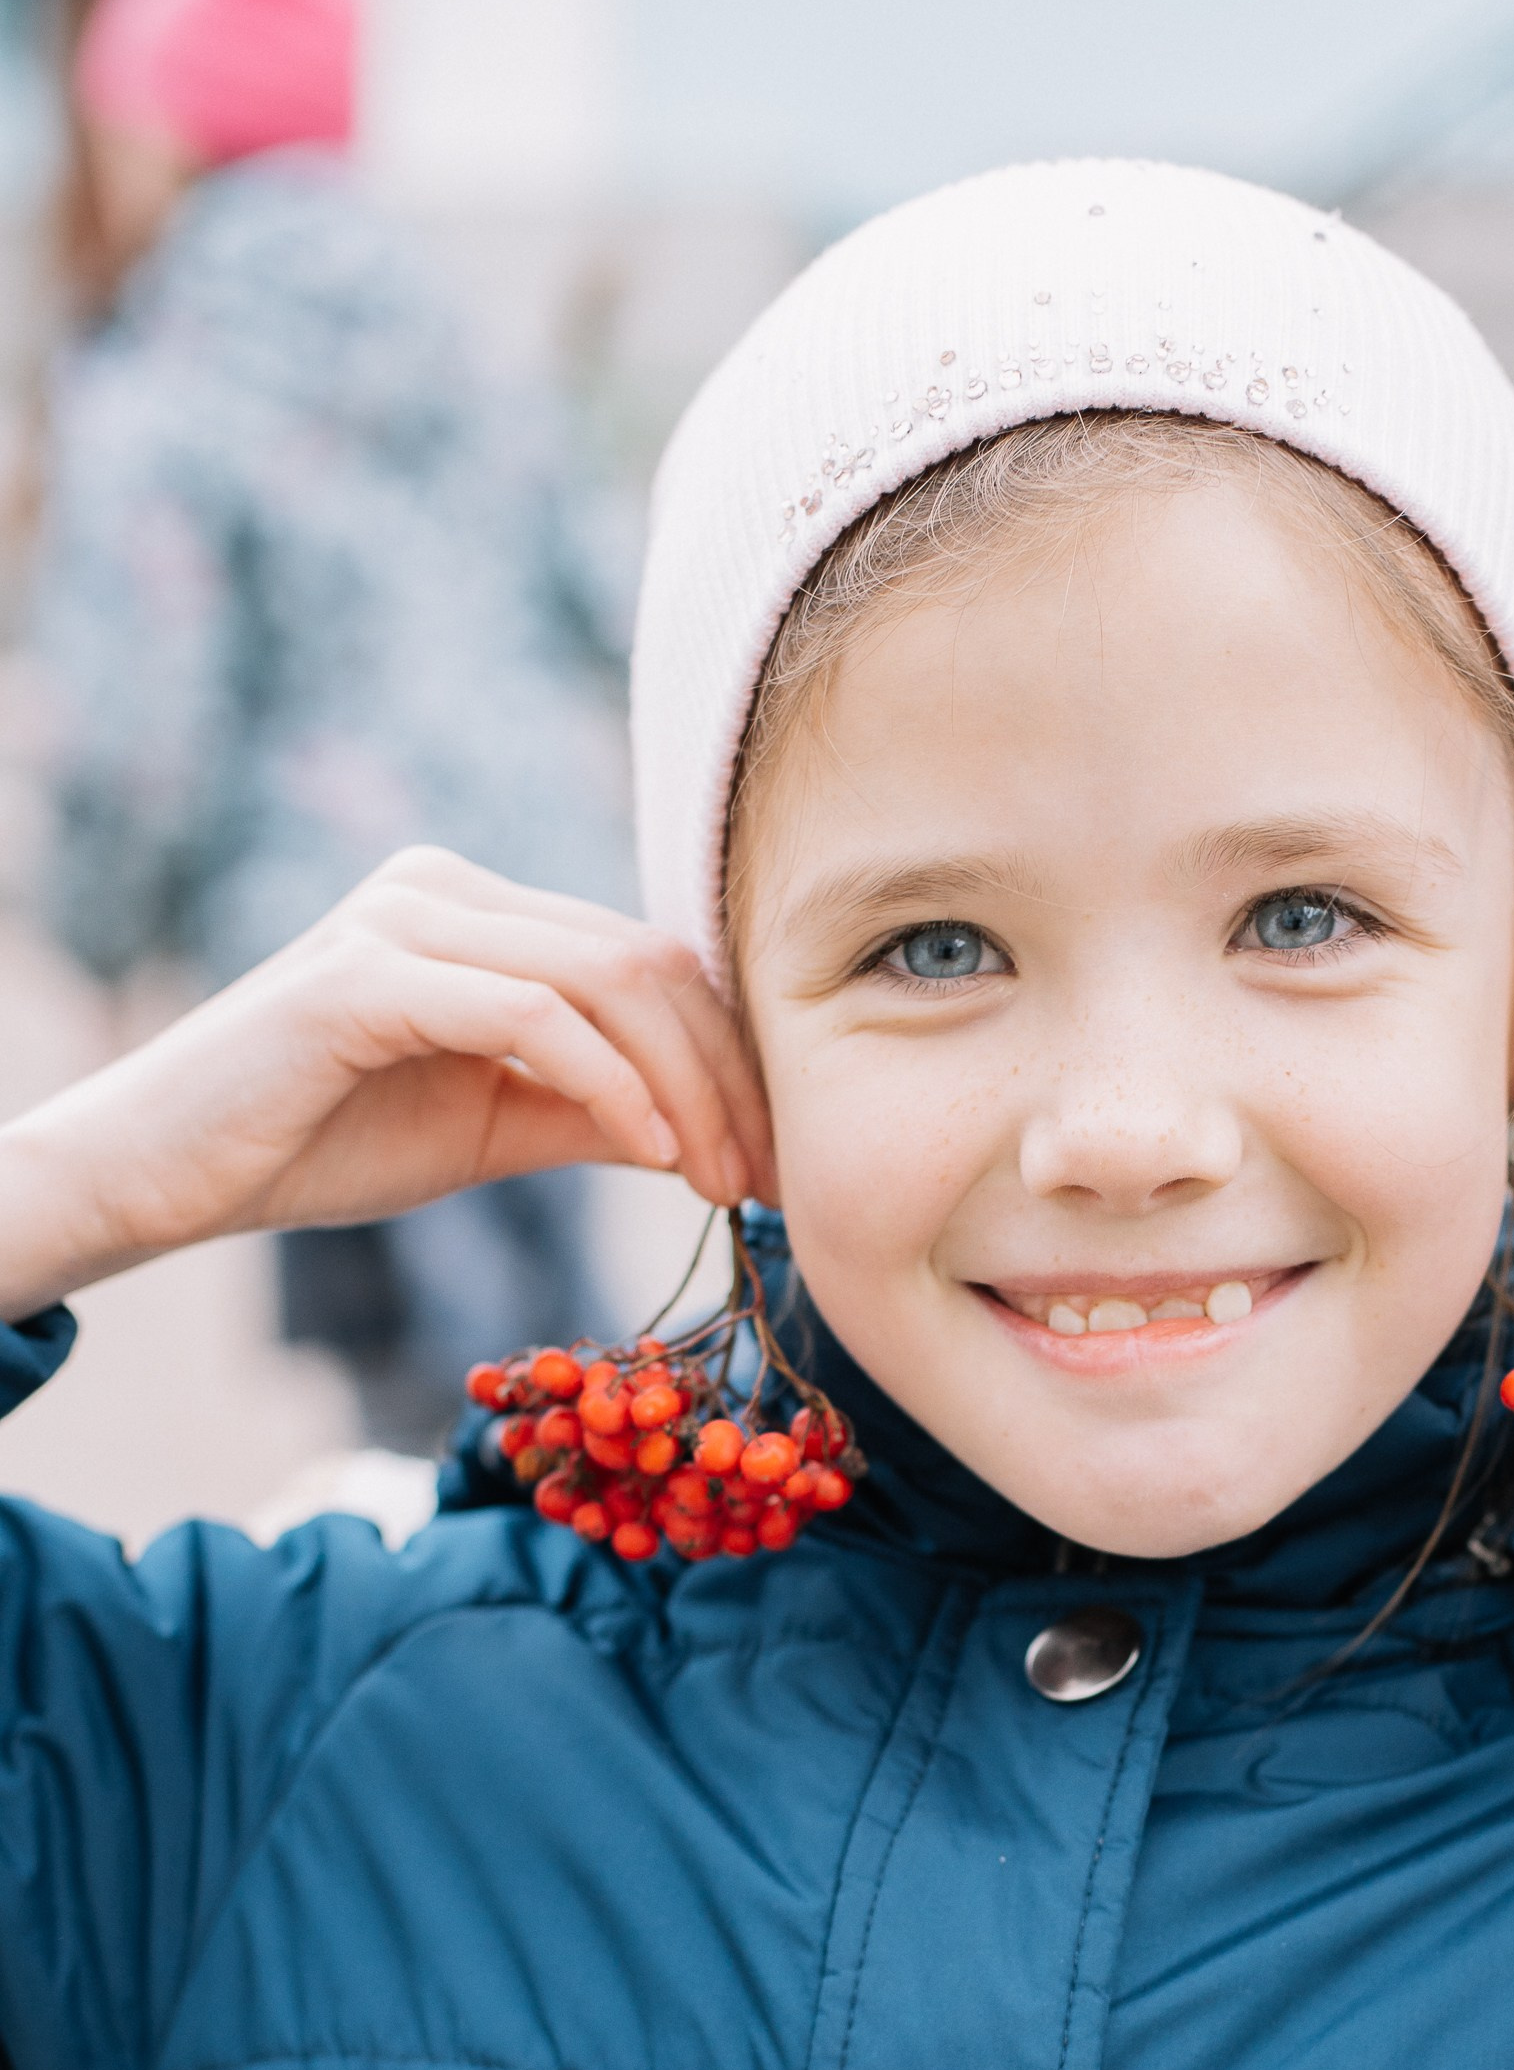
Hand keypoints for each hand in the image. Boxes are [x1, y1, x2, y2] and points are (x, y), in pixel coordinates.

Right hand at [0, 848, 777, 1323]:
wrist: (177, 1169)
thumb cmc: (327, 1142)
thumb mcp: (499, 1127)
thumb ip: (598, 1108)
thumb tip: (720, 1128)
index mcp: (481, 911)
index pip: (649, 959)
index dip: (733, 1055)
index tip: (780, 1156)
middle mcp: (445, 887)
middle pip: (646, 959)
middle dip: (729, 1075)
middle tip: (771, 1179)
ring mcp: (404, 919)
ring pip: (605, 978)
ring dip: (687, 1089)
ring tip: (722, 1181)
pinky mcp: (368, 975)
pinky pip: (531, 1015)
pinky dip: (610, 1084)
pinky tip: (654, 1152)